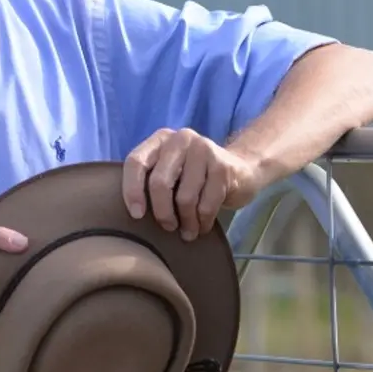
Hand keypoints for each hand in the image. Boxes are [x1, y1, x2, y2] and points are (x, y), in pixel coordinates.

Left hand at [123, 127, 264, 240]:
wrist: (241, 169)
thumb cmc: (195, 177)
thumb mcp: (171, 171)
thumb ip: (151, 180)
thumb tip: (132, 214)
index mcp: (161, 139)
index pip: (136, 162)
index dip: (132, 190)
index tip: (137, 215)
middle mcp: (181, 139)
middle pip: (159, 182)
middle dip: (162, 213)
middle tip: (168, 228)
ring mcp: (204, 150)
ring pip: (185, 198)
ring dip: (186, 222)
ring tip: (188, 232)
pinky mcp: (223, 167)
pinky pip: (206, 205)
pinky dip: (203, 222)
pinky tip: (202, 227)